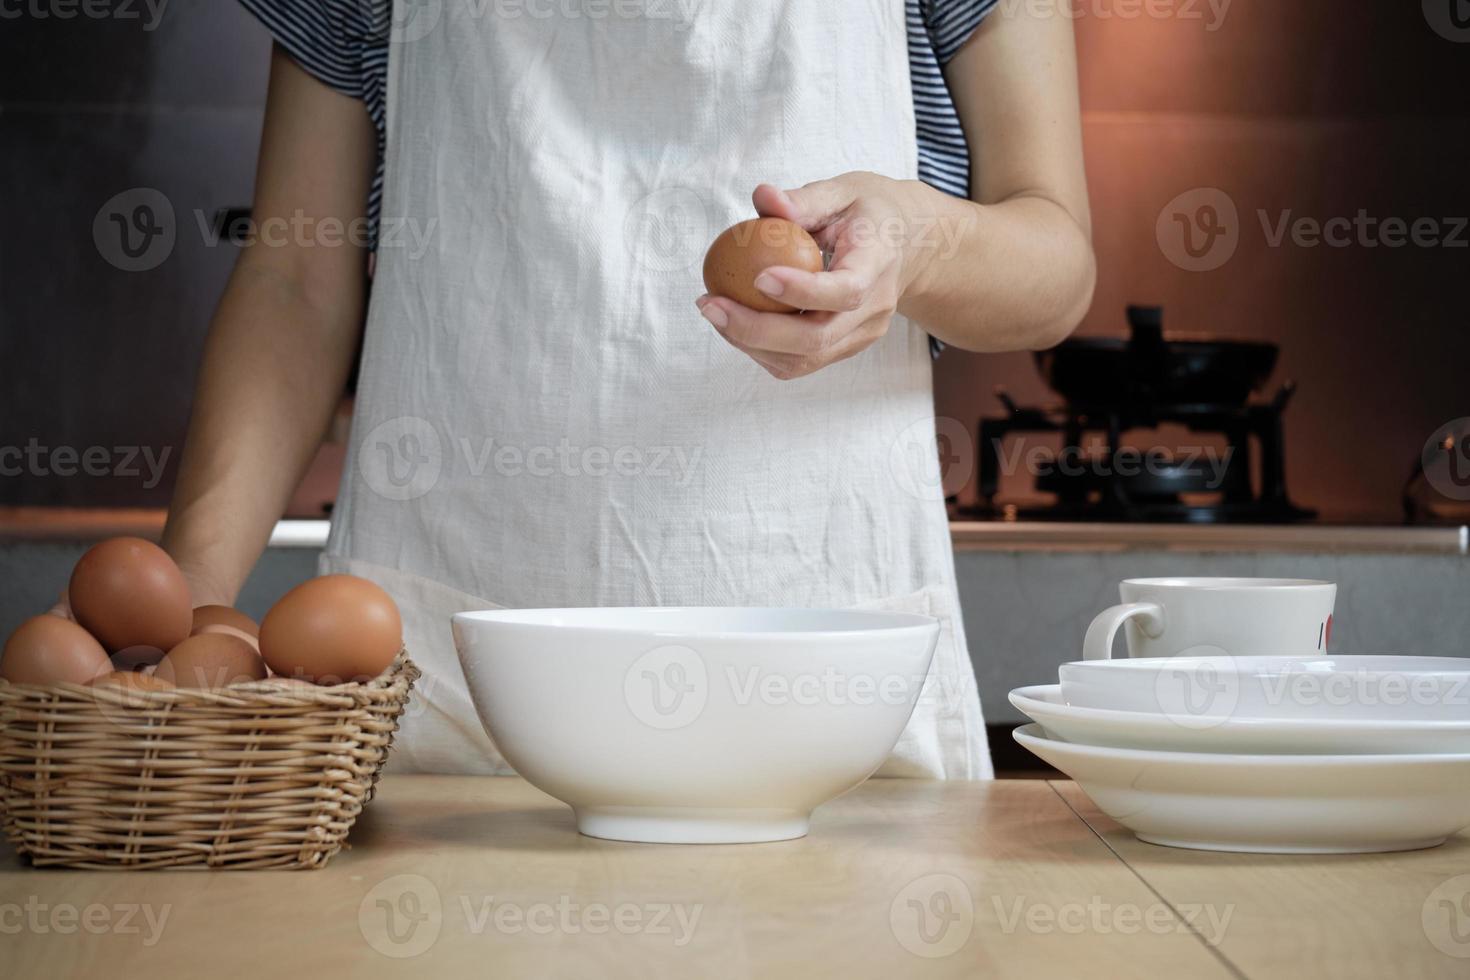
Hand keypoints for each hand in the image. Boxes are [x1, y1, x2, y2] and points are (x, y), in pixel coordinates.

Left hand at [696, 174, 935, 380]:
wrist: (907, 247)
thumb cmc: (869, 213)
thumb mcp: (843, 191)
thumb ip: (804, 199)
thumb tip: (763, 197)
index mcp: (879, 265)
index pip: (846, 292)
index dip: (802, 292)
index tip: (758, 277)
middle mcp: (874, 310)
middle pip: (816, 339)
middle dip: (755, 330)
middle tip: (710, 304)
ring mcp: (861, 335)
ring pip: (802, 359)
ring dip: (749, 343)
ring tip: (714, 310)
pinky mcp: (844, 347)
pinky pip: (798, 361)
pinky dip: (759, 348)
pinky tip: (733, 321)